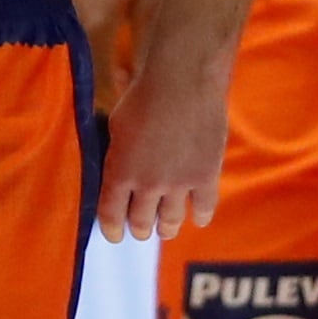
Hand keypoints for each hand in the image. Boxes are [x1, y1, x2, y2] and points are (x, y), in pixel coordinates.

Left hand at [101, 39, 226, 245]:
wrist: (182, 82)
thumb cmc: (141, 96)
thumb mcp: (116, 127)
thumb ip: (117, 154)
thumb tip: (117, 168)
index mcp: (119, 173)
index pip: (111, 214)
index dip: (112, 229)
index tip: (115, 236)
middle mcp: (147, 185)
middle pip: (142, 221)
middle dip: (140, 228)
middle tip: (142, 230)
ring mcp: (179, 183)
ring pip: (171, 220)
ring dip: (167, 227)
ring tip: (167, 229)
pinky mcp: (206, 175)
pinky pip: (204, 207)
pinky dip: (200, 215)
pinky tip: (198, 218)